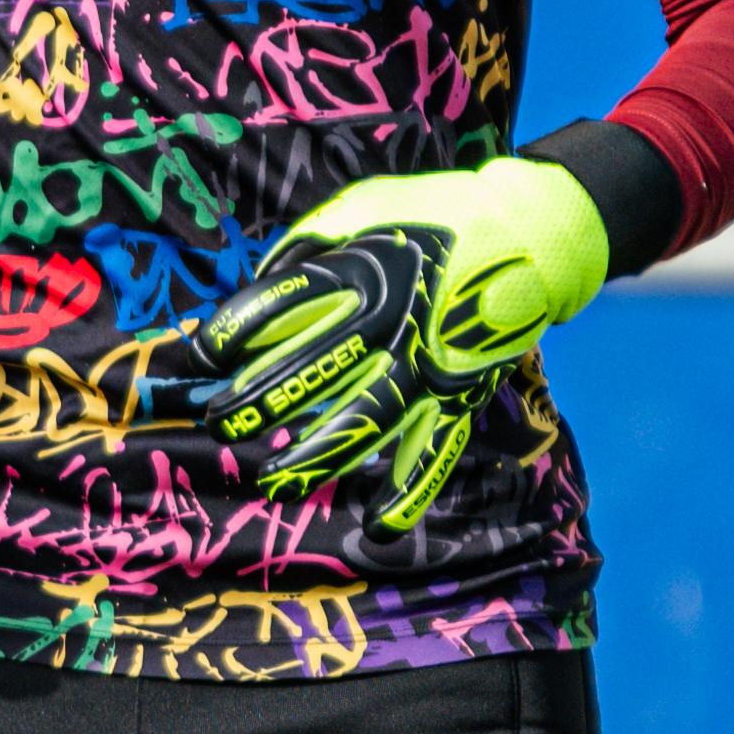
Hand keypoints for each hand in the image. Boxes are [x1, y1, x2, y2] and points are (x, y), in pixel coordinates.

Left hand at [192, 156, 609, 534]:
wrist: (531, 232)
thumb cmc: (435, 217)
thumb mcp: (364, 206)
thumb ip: (309, 245)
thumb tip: (259, 288)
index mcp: (366, 267)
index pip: (289, 302)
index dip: (239, 329)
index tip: (202, 356)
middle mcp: (396, 319)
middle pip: (317, 367)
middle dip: (262, 399)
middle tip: (219, 424)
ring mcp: (431, 362)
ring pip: (367, 418)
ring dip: (317, 454)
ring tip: (272, 480)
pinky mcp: (463, 393)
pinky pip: (436, 450)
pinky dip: (411, 491)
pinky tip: (378, 526)